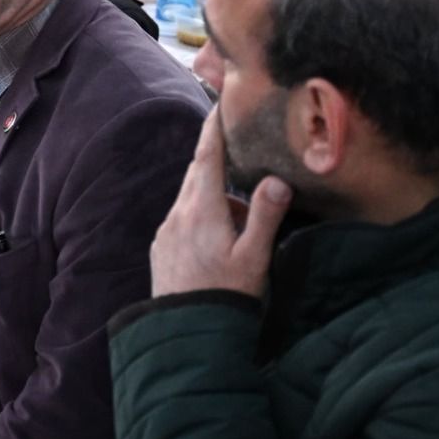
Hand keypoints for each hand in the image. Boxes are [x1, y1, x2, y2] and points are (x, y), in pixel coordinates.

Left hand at [149, 107, 290, 298]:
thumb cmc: (226, 296)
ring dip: (214, 196)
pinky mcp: (162, 247)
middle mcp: (178, 214)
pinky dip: (201, 215)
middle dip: (216, 159)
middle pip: (198, 173)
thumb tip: (277, 179)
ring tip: (241, 215)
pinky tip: (220, 236)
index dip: (214, 129)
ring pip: (191, 198)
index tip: (219, 106)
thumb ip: (265, 216)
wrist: (187, 333)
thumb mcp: (254, 258)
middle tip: (237, 147)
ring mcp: (166, 230)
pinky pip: (183, 218)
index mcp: (202, 210)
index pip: (208, 158)